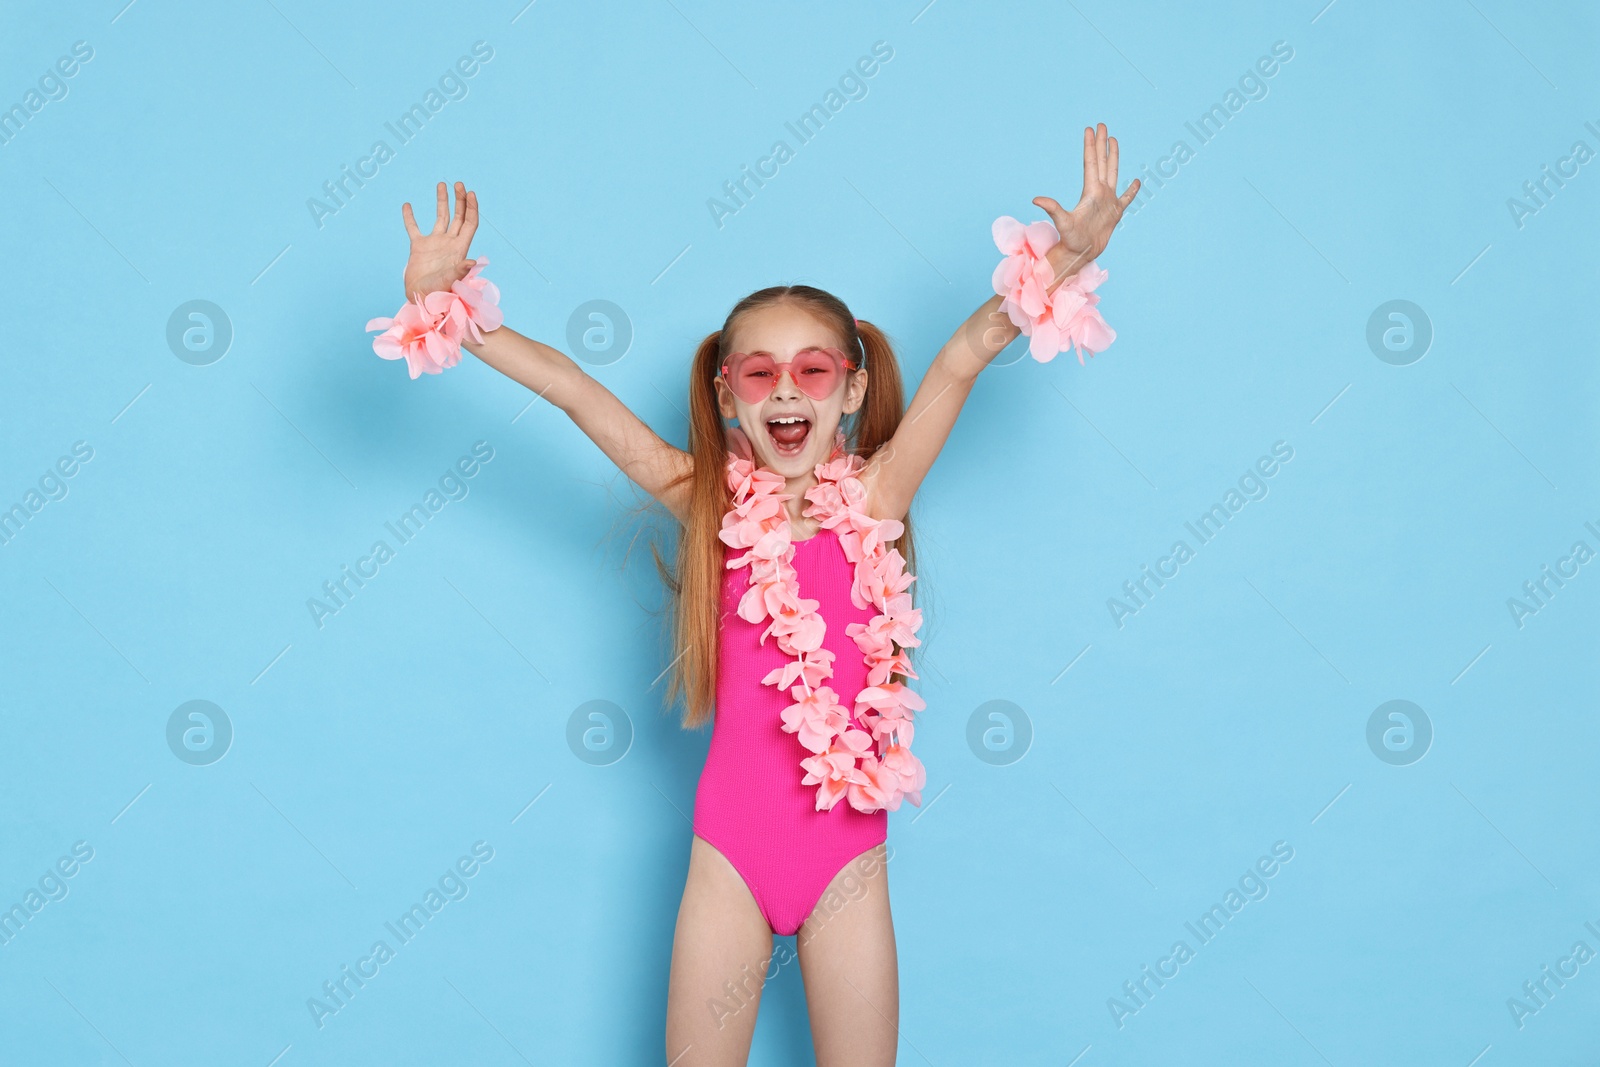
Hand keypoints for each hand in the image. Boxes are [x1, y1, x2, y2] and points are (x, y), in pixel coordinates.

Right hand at [399, 181, 479, 299]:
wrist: (421, 299)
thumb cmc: (437, 293)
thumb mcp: (450, 280)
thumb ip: (460, 270)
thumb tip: (472, 262)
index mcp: (459, 248)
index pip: (470, 224)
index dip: (472, 208)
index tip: (470, 192)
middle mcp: (449, 243)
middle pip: (459, 217)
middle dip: (460, 200)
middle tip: (458, 184)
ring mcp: (434, 244)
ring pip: (440, 217)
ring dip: (442, 201)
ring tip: (442, 184)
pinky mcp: (419, 247)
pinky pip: (413, 228)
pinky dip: (410, 217)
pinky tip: (407, 205)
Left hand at [1033, 124, 1139, 285]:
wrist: (1080, 254)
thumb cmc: (1071, 240)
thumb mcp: (1063, 222)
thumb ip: (1052, 208)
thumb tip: (1035, 199)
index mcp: (1090, 191)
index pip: (1091, 162)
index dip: (1091, 146)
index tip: (1090, 129)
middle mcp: (1099, 192)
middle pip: (1102, 162)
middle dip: (1102, 144)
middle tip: (1102, 125)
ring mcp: (1108, 201)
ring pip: (1113, 173)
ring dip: (1114, 157)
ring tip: (1114, 140)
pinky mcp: (1115, 213)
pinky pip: (1127, 199)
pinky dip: (1132, 191)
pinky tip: (1136, 181)